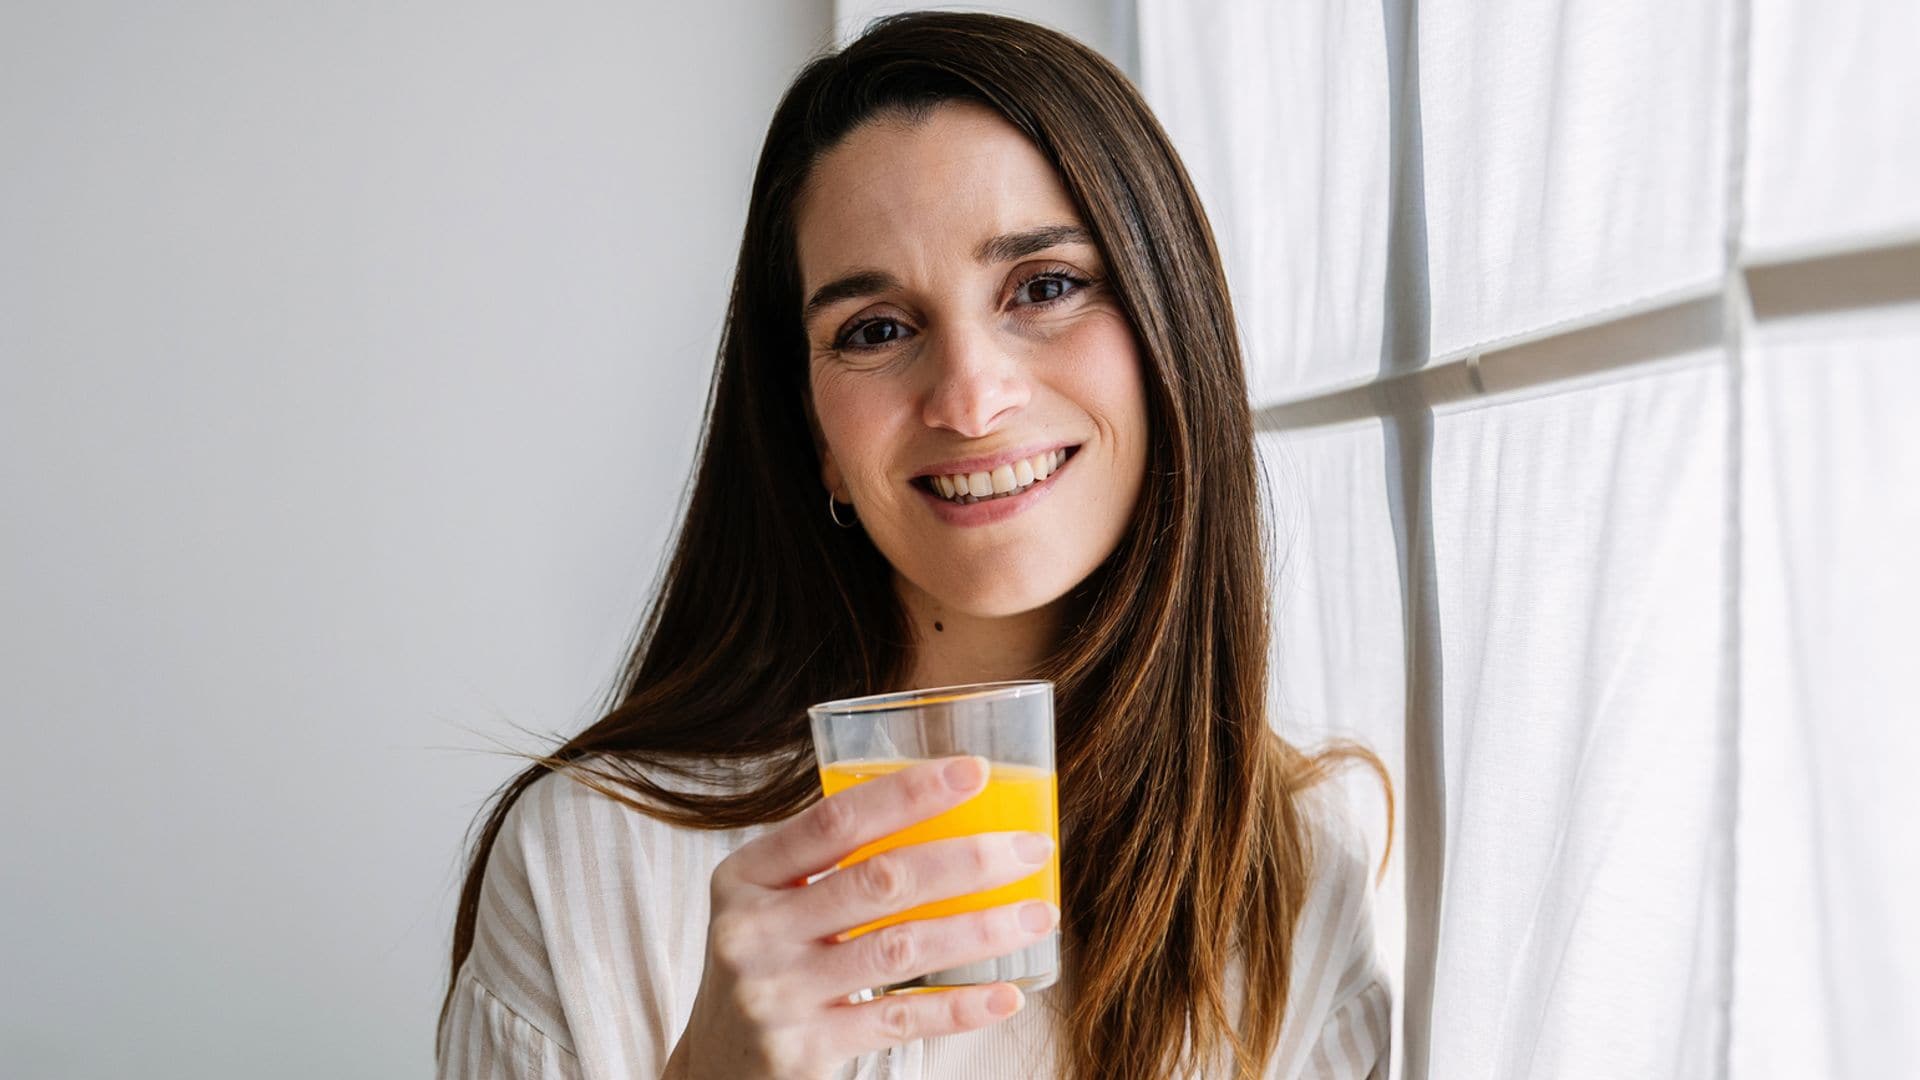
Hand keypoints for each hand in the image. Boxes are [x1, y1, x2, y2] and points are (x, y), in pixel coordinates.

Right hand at [662, 755, 1058, 1079]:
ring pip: (900, 948)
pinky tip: (1008, 993)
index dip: (908, 792)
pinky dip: (960, 1006)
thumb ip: (829, 863)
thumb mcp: (768, 902)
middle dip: (968, 859)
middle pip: (880, 880)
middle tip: (1032, 848)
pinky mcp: (804, 1050)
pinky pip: (900, 1020)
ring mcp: (777, 994)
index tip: (974, 771)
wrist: (716, 1066)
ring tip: (1039, 914)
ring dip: (981, 929)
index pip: (835, 820)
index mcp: (746, 876)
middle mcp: (753, 931)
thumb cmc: (766, 963)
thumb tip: (946, 810)